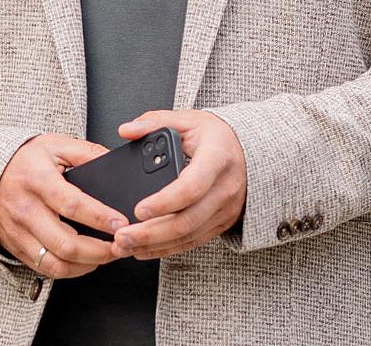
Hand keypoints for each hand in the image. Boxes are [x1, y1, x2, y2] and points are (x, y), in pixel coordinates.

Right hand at [0, 134, 132, 278]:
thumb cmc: (23, 160)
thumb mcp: (56, 145)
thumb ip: (87, 152)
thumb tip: (114, 164)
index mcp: (38, 181)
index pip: (72, 205)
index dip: (100, 217)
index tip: (121, 223)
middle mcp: (26, 210)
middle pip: (65, 243)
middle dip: (99, 251)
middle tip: (121, 246)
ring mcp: (19, 233)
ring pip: (55, 263)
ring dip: (87, 265)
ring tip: (107, 256)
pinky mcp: (15, 247)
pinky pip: (44, 269)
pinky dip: (70, 270)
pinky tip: (86, 261)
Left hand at [108, 109, 249, 259]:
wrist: (248, 152)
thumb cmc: (216, 137)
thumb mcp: (188, 120)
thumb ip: (154, 121)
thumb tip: (126, 130)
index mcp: (217, 158)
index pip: (192, 186)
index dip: (165, 202)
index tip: (139, 209)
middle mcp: (225, 188)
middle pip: (187, 220)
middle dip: (150, 233)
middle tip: (122, 236)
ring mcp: (225, 209)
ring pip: (188, 236)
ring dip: (154, 245)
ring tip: (125, 246)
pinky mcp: (222, 223)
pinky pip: (192, 242)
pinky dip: (166, 249)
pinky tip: (143, 250)